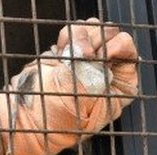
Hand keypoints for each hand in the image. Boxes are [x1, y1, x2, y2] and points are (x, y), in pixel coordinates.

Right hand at [4, 18, 139, 154]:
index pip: (129, 53)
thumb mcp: (88, 101)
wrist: (27, 117)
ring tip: (68, 56)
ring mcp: (84, 61)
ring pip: (91, 30)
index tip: (106, 54)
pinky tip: (61, 54)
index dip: (119, 48)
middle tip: (84, 55)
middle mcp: (104, 71)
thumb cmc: (58, 120)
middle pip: (111, 36)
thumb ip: (102, 75)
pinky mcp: (66, 54)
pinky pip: (72, 33)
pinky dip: (67, 38)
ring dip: (80, 38)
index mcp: (117, 88)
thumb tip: (110, 48)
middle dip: (97, 40)